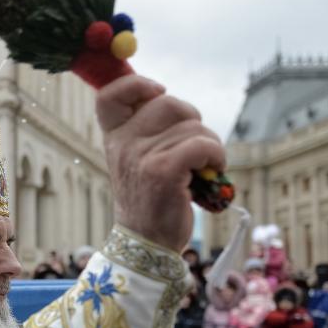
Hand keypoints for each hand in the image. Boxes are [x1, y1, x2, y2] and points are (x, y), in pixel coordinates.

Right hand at [97, 75, 224, 250]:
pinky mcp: (164, 170)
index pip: (110, 95)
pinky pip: (202, 145)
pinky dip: (216, 156)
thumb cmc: (151, 198)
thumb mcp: (137, 160)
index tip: (157, 91)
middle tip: (196, 145)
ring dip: (210, 146)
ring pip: (194, 127)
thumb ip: (146, 131)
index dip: (136, 84)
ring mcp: (142, 156)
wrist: (147, 243)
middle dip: (193, 120)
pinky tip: (214, 171)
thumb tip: (169, 100)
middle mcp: (124, 143)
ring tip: (204, 167)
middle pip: (169, 103)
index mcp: (115, 137)